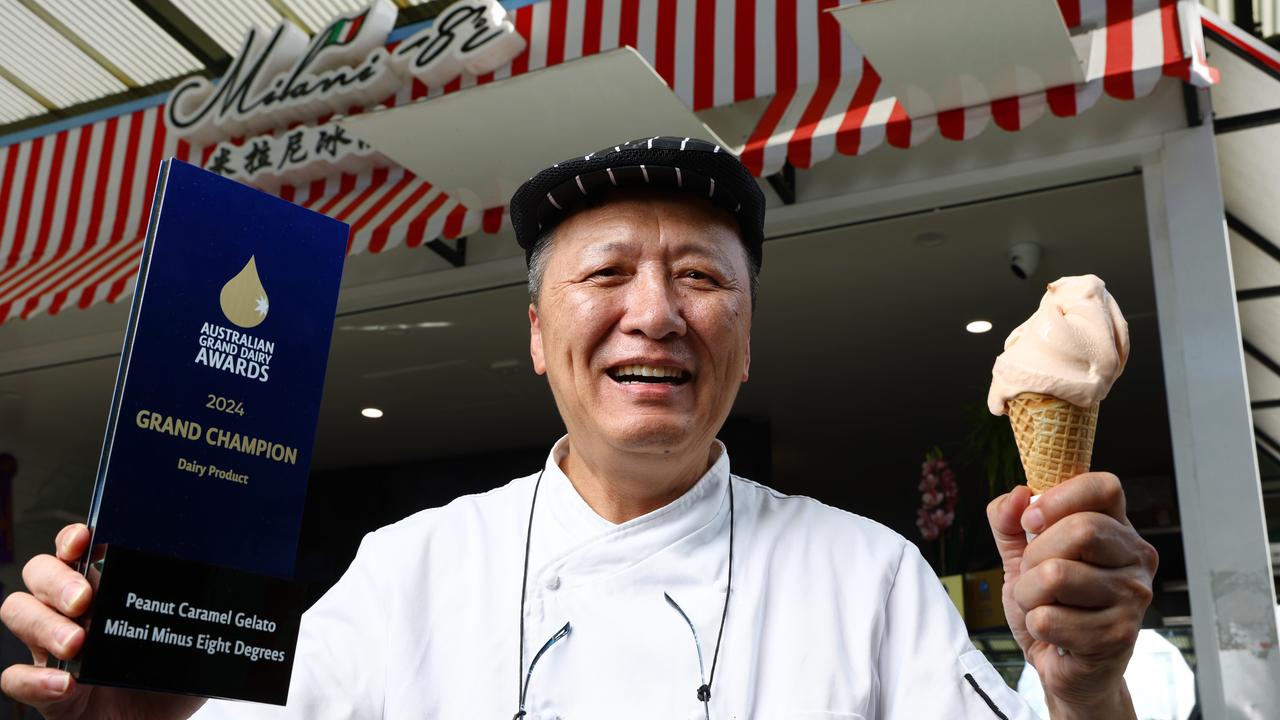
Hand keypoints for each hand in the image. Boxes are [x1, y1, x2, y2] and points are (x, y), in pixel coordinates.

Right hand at [0, 523, 204, 718]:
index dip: (72, 538)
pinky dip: (35, 679)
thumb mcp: (190, 637)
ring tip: (77, 643)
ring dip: (43, 625)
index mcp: (104, 588)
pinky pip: (16, 679)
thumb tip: (226, 578)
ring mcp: (52, 649)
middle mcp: (71, 611)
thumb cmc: (170, 678)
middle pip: (38, 573)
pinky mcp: (46, 692)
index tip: (85, 539)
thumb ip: (196, 608)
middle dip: (57, 581)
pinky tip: (65, 684)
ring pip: (18, 612)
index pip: (74, 548)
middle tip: (85, 601)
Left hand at [986, 475, 1157, 717]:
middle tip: (1034, 576)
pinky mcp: (1119, 635)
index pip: (1104, 487)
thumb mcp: (1022, 557)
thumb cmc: (1050, 605)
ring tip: (1043, 606)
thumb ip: (1009, 522)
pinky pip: (1049, 618)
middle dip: (1035, 556)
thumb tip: (1015, 495)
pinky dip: (1036, 625)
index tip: (1032, 519)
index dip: (1059, 497)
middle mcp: (1136, 559)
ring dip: (1029, 595)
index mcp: (1118, 530)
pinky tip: (1055, 634)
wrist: (1063, 667)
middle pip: (1080, 530)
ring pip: (1056, 575)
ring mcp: (1133, 598)